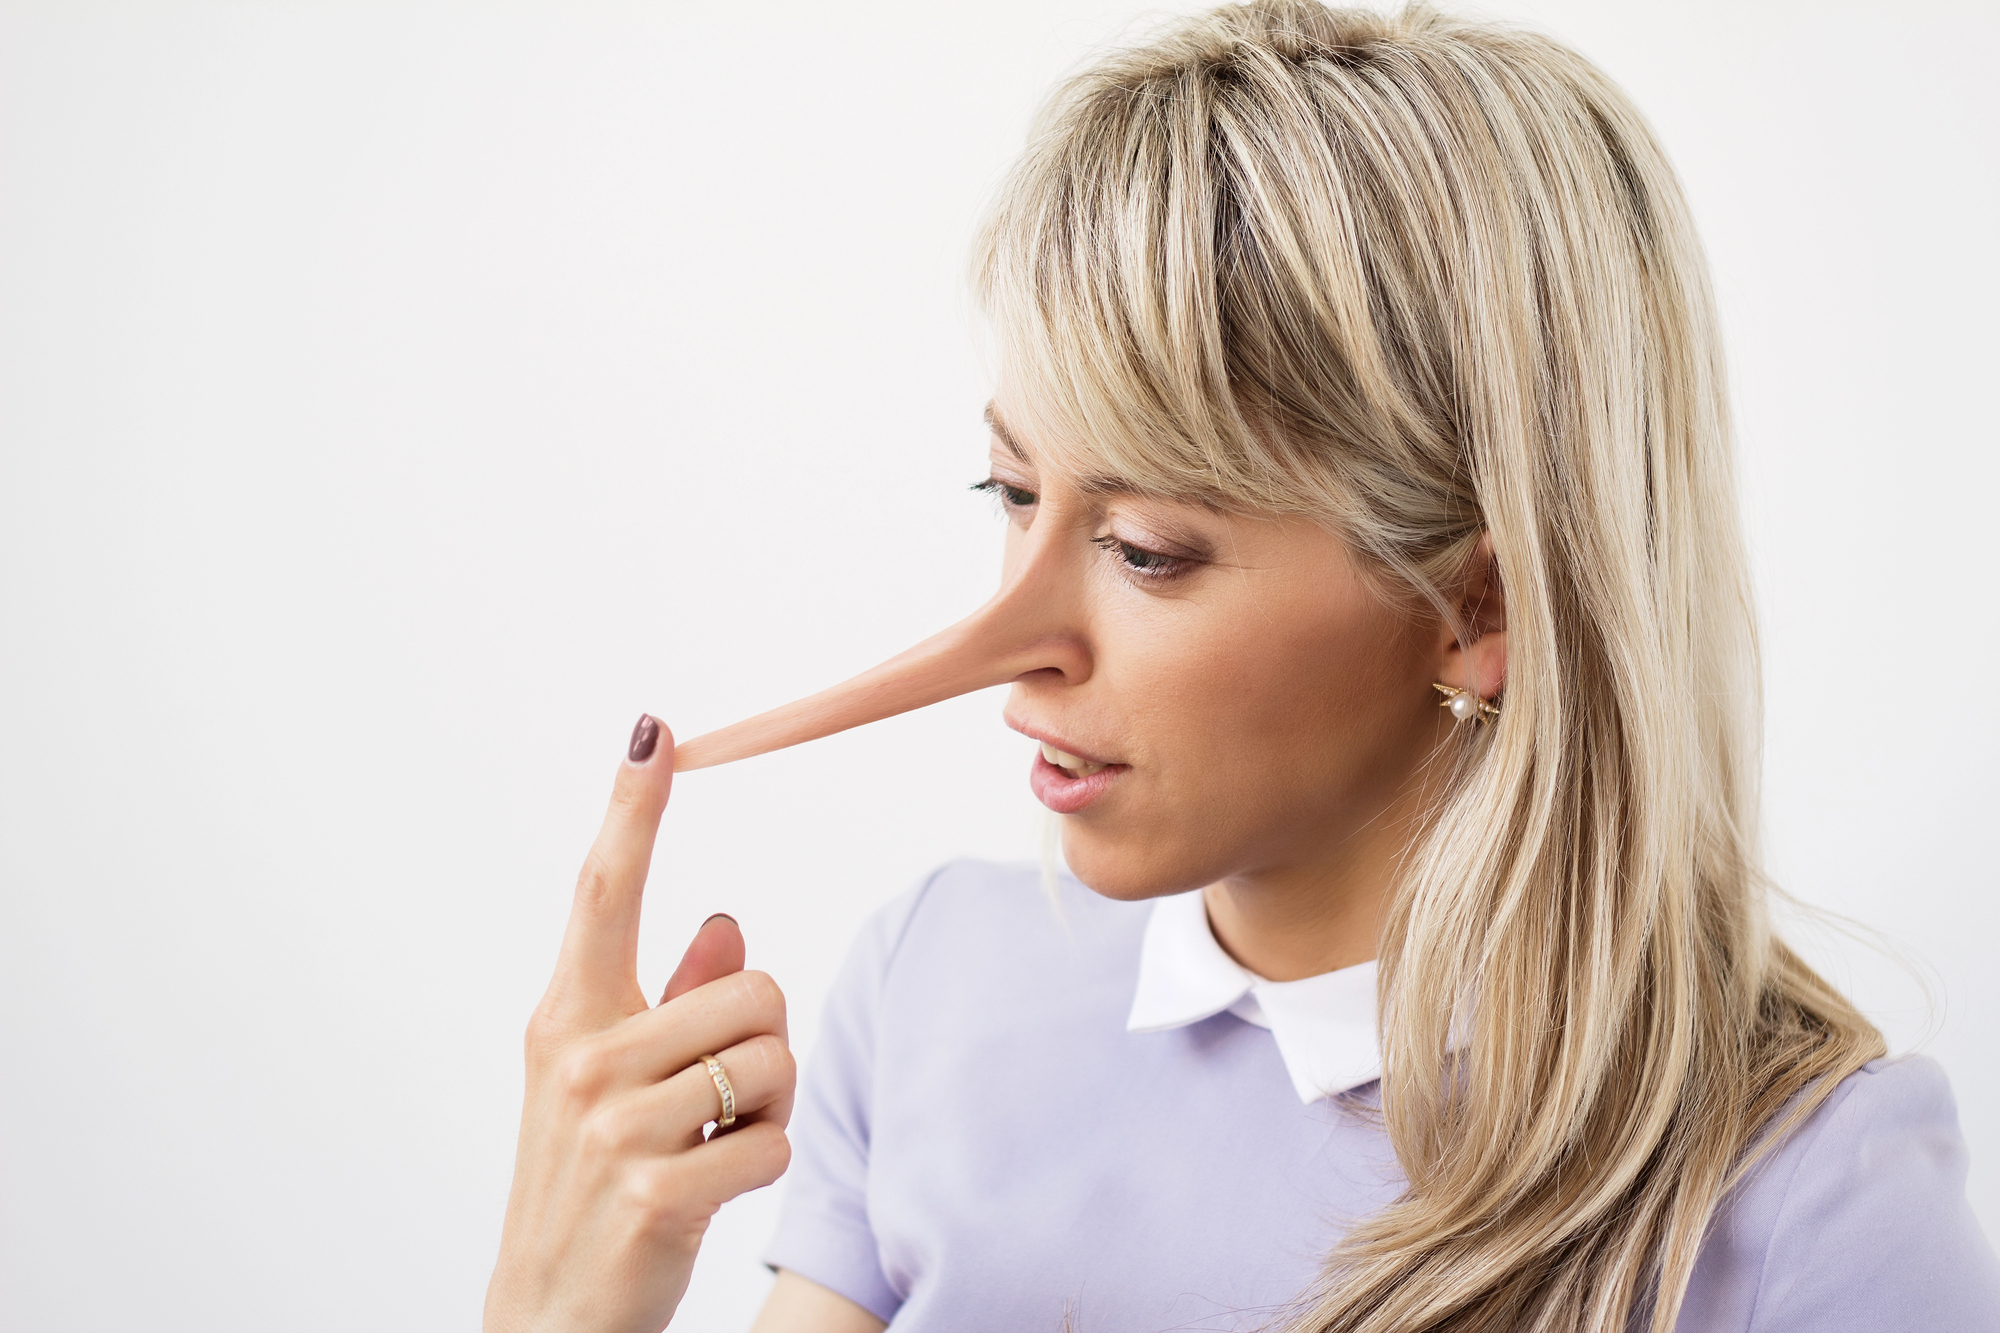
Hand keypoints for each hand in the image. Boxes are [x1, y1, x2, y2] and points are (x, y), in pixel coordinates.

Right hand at [485, 715, 794, 1332]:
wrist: (549, 1315)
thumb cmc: (591, 1188)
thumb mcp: (610, 1087)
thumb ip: (668, 1000)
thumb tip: (729, 926)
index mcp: (566, 1016)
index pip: (601, 890)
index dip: (632, 808)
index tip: (654, 732)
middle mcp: (581, 1055)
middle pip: (753, 985)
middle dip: (763, 1044)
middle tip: (716, 1102)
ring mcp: (614, 1124)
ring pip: (771, 1057)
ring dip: (769, 1105)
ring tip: (712, 1145)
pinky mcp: (655, 1188)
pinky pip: (773, 1138)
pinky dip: (764, 1167)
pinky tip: (713, 1190)